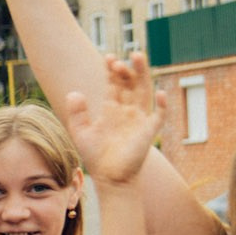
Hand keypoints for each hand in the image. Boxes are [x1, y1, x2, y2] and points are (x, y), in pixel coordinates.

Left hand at [64, 51, 163, 187]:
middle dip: (126, 70)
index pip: (114, 85)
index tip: (108, 57)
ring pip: (144, 92)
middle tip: (120, 60)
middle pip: (130, 84)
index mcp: (111, 110)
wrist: (109, 177)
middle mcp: (127, 111)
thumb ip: (77, 113)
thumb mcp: (81, 132)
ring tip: (138, 58)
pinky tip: (159, 93)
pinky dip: (161, 105)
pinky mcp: (148, 131)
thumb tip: (74, 93)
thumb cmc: (96, 156)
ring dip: (142, 76)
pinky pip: (158, 116)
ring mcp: (139, 119)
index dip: (112, 71)